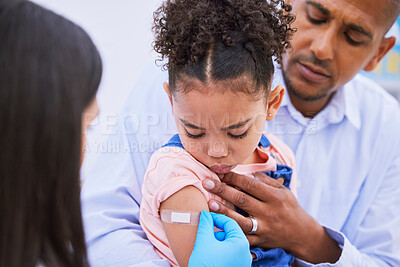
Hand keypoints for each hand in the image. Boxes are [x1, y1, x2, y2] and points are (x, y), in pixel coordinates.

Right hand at [188, 211, 251, 266]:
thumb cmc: (206, 266)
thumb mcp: (203, 242)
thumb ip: (205, 225)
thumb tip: (205, 214)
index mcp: (241, 243)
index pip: (230, 222)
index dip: (216, 217)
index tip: (205, 216)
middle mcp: (245, 253)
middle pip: (230, 233)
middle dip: (216, 232)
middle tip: (204, 233)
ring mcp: (242, 263)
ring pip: (229, 244)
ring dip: (216, 242)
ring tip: (205, 248)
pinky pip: (229, 254)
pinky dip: (219, 251)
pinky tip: (209, 255)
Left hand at [202, 172, 341, 263]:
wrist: (301, 234)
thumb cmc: (289, 207)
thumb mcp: (282, 190)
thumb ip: (265, 180)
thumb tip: (246, 171)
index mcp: (274, 197)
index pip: (250, 184)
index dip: (234, 178)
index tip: (220, 173)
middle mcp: (269, 213)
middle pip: (242, 200)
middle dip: (223, 190)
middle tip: (206, 182)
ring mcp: (264, 228)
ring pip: (240, 220)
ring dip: (224, 212)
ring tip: (210, 203)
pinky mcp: (259, 241)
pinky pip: (243, 237)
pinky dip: (230, 232)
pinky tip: (218, 225)